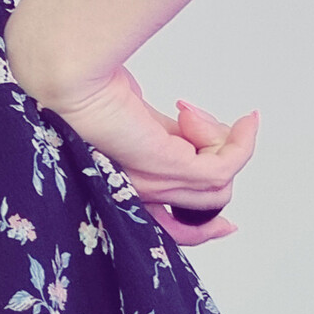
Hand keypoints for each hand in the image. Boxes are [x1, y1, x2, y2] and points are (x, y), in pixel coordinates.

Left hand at [21, 64, 258, 246]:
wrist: (71, 82)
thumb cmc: (91, 90)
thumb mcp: (140, 121)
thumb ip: (168, 136)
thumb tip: (194, 132)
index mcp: (128, 188)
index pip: (170, 229)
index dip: (204, 230)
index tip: (229, 225)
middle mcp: (141, 194)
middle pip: (207, 204)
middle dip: (222, 160)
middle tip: (196, 120)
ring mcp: (155, 184)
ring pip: (219, 185)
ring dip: (225, 144)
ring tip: (191, 113)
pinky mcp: (169, 165)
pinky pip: (225, 166)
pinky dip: (243, 142)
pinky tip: (243, 119)